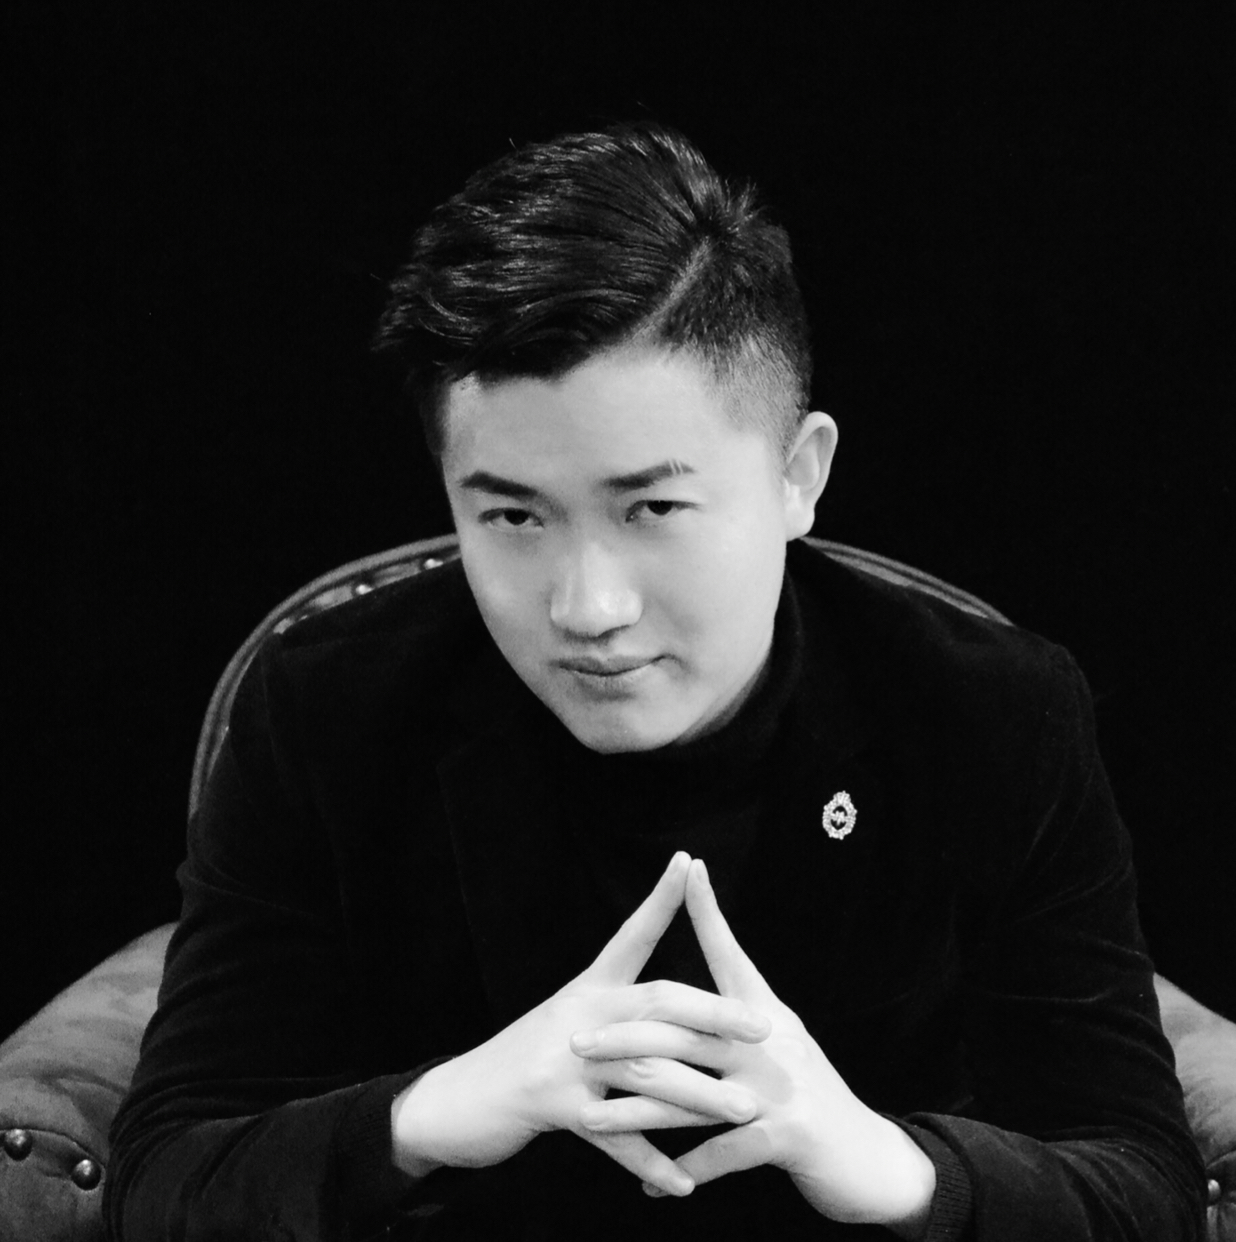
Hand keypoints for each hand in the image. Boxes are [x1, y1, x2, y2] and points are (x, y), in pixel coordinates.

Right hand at [391, 852, 770, 1196]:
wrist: (453, 1100)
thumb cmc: (519, 1061)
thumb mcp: (564, 1023)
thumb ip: (612, 1014)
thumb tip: (669, 1012)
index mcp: (586, 988)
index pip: (630, 934)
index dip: (659, 899)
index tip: (688, 863)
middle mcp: (579, 1013)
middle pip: (657, 1001)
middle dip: (715, 1014)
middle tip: (763, 1028)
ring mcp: (564, 1058)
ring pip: (647, 1070)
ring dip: (699, 1095)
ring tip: (745, 1112)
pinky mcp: (550, 1104)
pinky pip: (613, 1137)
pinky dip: (650, 1159)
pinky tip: (684, 1181)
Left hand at [571, 859, 935, 1232]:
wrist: (870, 1159)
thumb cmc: (815, 1098)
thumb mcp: (781, 1048)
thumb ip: (738, 1024)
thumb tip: (692, 999)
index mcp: (766, 1014)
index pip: (731, 953)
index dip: (710, 910)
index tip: (688, 868)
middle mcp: (770, 1042)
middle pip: (686, 1029)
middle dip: (626, 1036)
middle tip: (578, 1041)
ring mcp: (779, 1087)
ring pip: (690, 1095)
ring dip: (635, 1112)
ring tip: (590, 1123)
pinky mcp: (786, 1136)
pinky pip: (720, 1152)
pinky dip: (680, 1171)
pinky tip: (648, 1183)